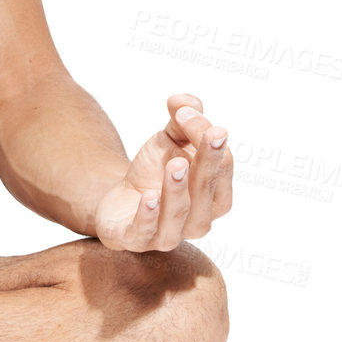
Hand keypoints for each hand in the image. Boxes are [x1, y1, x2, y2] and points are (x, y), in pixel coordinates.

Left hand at [92, 94, 232, 250]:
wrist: (119, 200)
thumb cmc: (154, 171)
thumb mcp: (168, 139)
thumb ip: (181, 118)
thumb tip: (183, 102)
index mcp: (213, 197)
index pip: (221, 174)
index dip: (213, 146)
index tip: (199, 119)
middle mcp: (197, 220)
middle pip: (207, 193)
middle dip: (207, 165)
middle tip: (208, 136)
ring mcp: (168, 234)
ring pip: (179, 216)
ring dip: (178, 190)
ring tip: (174, 164)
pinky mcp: (136, 239)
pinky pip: (145, 233)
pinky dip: (149, 217)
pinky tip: (148, 198)